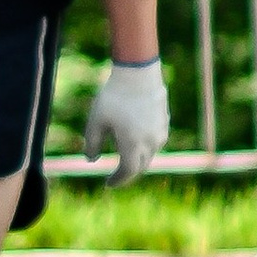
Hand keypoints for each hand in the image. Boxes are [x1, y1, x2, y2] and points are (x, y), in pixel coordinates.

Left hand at [83, 52, 168, 184]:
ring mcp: (160, 131)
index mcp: (133, 145)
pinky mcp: (165, 121)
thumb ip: (92, 143)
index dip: (118, 180)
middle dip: (128, 171)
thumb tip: (91, 160)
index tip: (108, 184)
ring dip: (138, 158)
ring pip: (150, 153)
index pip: (128, 172)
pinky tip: (136, 138)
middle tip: (117, 173)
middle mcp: (151, 142)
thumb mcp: (96, 121)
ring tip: (126, 155)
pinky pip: (156, 140)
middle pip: (140, 166)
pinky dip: (146, 145)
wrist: (138, 72)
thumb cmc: (114, 96)